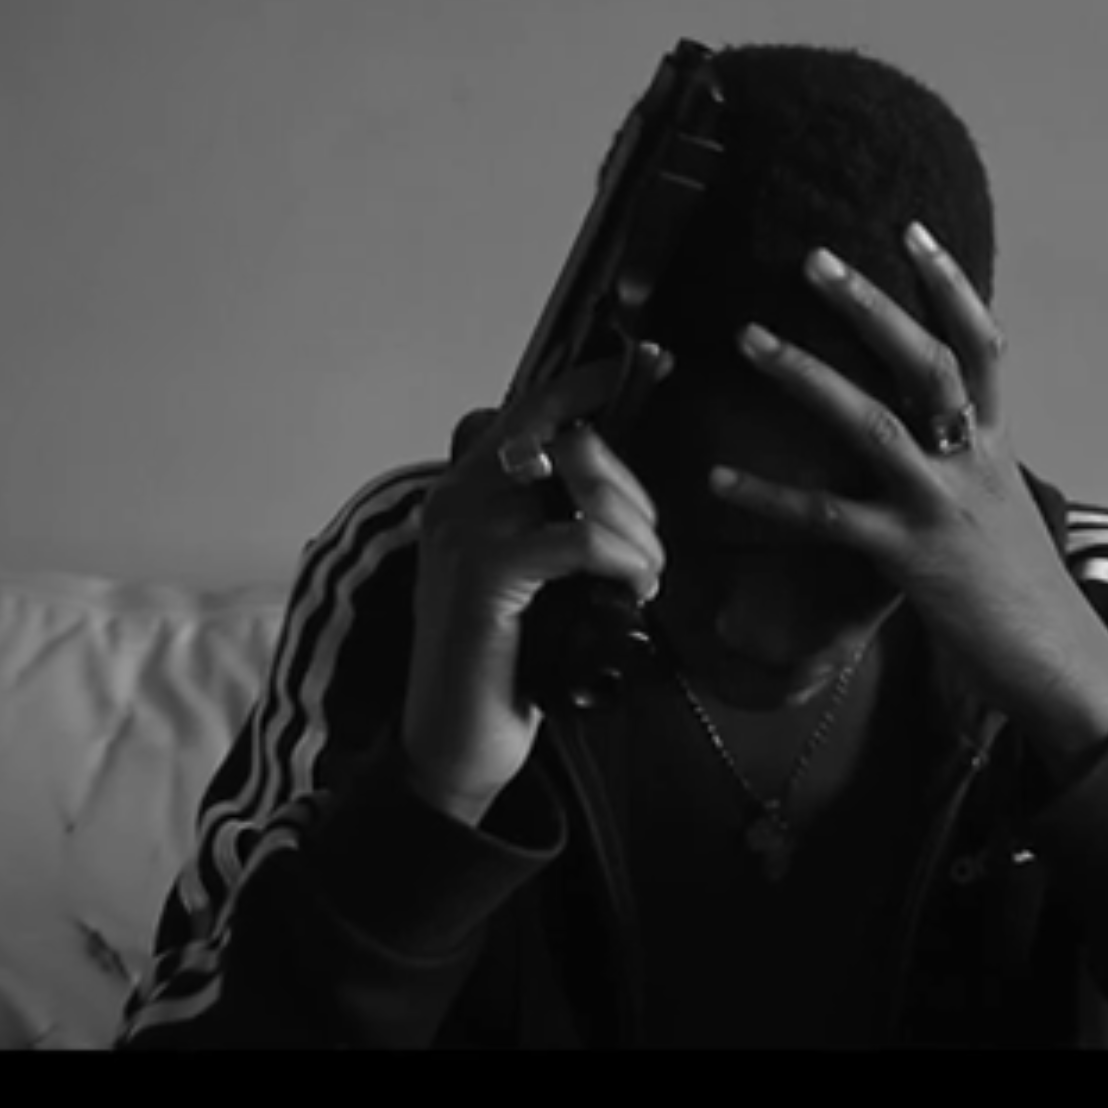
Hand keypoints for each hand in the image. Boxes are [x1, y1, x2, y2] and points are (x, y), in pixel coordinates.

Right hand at [403, 346, 675, 826]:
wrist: (454, 744)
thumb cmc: (502, 665)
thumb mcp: (526, 580)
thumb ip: (548, 524)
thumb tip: (611, 486)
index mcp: (462, 489)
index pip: (532, 406)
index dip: (592, 381)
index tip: (653, 362)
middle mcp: (456, 496)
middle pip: (566, 435)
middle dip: (629, 483)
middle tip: (648, 541)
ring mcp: (465, 532)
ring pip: (580, 482)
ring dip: (636, 529)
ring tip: (645, 575)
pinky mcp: (488, 574)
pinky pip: (582, 538)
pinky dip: (627, 558)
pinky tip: (639, 587)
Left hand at [709, 223, 1107, 758]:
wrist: (1056, 661)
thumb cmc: (1019, 588)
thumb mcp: (1001, 506)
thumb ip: (963, 460)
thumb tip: (930, 428)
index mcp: (995, 444)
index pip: (982, 346)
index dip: (949, 286)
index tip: (911, 230)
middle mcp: (973, 461)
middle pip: (928, 363)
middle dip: (872, 306)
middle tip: (813, 258)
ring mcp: (941, 506)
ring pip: (872, 424)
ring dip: (807, 374)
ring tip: (750, 337)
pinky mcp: (909, 557)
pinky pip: (829, 517)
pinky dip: (770, 496)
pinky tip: (718, 478)